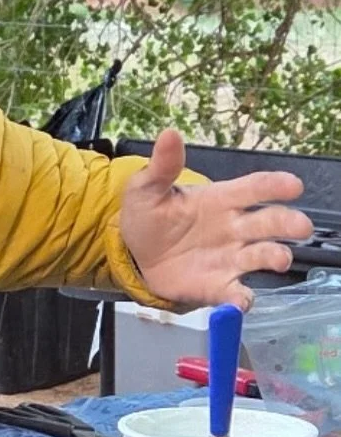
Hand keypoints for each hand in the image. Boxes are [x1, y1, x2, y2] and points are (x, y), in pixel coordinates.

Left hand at [119, 130, 313, 308]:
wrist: (134, 253)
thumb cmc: (150, 216)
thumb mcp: (147, 189)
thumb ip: (162, 167)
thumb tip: (169, 134)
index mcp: (221, 199)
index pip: (255, 187)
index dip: (275, 186)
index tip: (293, 185)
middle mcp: (234, 228)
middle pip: (269, 222)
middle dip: (288, 223)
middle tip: (301, 226)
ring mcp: (229, 258)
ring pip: (261, 256)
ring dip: (274, 257)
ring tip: (279, 259)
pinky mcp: (216, 285)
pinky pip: (234, 293)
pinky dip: (240, 299)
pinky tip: (241, 302)